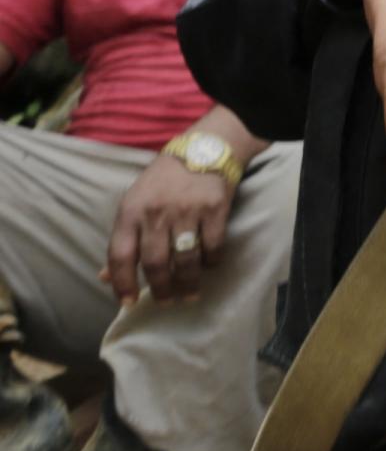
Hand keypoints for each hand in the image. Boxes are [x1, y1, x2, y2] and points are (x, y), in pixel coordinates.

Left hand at [105, 155, 236, 303]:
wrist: (204, 148)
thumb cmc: (164, 180)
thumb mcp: (135, 204)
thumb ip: (123, 240)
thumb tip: (104, 277)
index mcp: (130, 211)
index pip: (120, 255)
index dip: (122, 283)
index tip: (128, 302)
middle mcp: (156, 213)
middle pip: (155, 263)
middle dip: (161, 289)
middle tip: (167, 301)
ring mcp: (187, 210)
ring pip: (185, 259)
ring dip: (188, 283)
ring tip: (189, 294)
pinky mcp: (215, 208)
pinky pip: (213, 246)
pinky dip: (211, 261)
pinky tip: (208, 265)